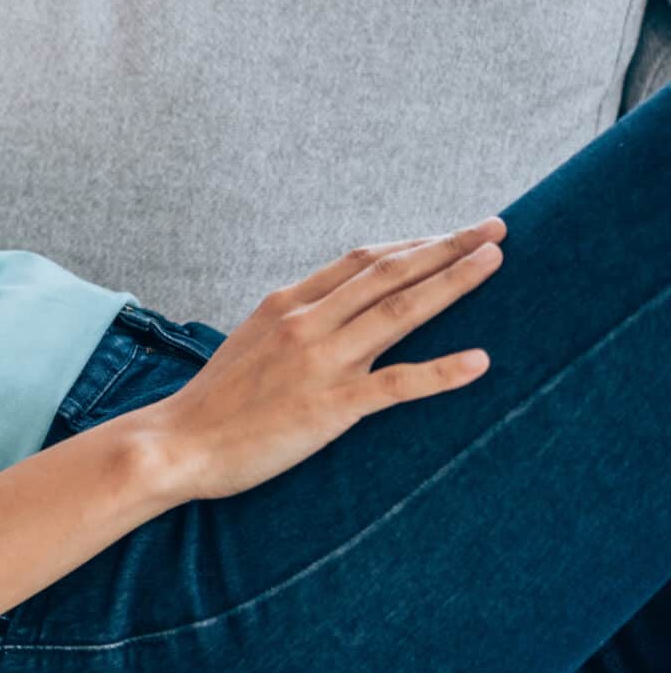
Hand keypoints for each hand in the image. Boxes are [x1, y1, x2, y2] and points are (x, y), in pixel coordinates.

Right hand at [136, 217, 506, 501]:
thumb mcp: (251, 340)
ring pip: (399, 311)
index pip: (361, 260)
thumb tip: (334, 309)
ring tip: (494, 263)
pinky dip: (442, 371)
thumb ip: (293, 320)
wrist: (177, 443)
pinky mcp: (330, 407)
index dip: (412, 243)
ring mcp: (319, 362)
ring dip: (452, 283)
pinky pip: (396, 384)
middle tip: (494, 229)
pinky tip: (480, 361)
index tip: (451, 234)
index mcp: (286, 303)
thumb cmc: (216, 400)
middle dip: (447, 247)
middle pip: (388, 273)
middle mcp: (306, 322)